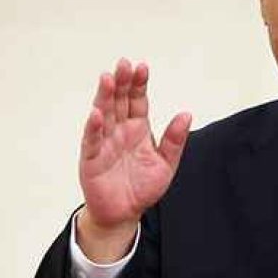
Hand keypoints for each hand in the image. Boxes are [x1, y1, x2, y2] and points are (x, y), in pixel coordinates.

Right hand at [76, 58, 190, 260]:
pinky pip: (91, 141)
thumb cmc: (143, 187)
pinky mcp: (91, 160)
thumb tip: (186, 114)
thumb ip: (174, 140)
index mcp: (138, 129)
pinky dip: (93, 127)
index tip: (142, 67)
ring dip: (104, 97)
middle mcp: (119, 131)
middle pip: (119, 102)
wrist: (125, 214)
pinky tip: (97, 113)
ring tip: (107, 78)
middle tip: (123, 64)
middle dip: (121, 83)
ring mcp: (104, 143)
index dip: (139, 84)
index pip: (137, 101)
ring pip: (104, 115)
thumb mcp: (166, 163)